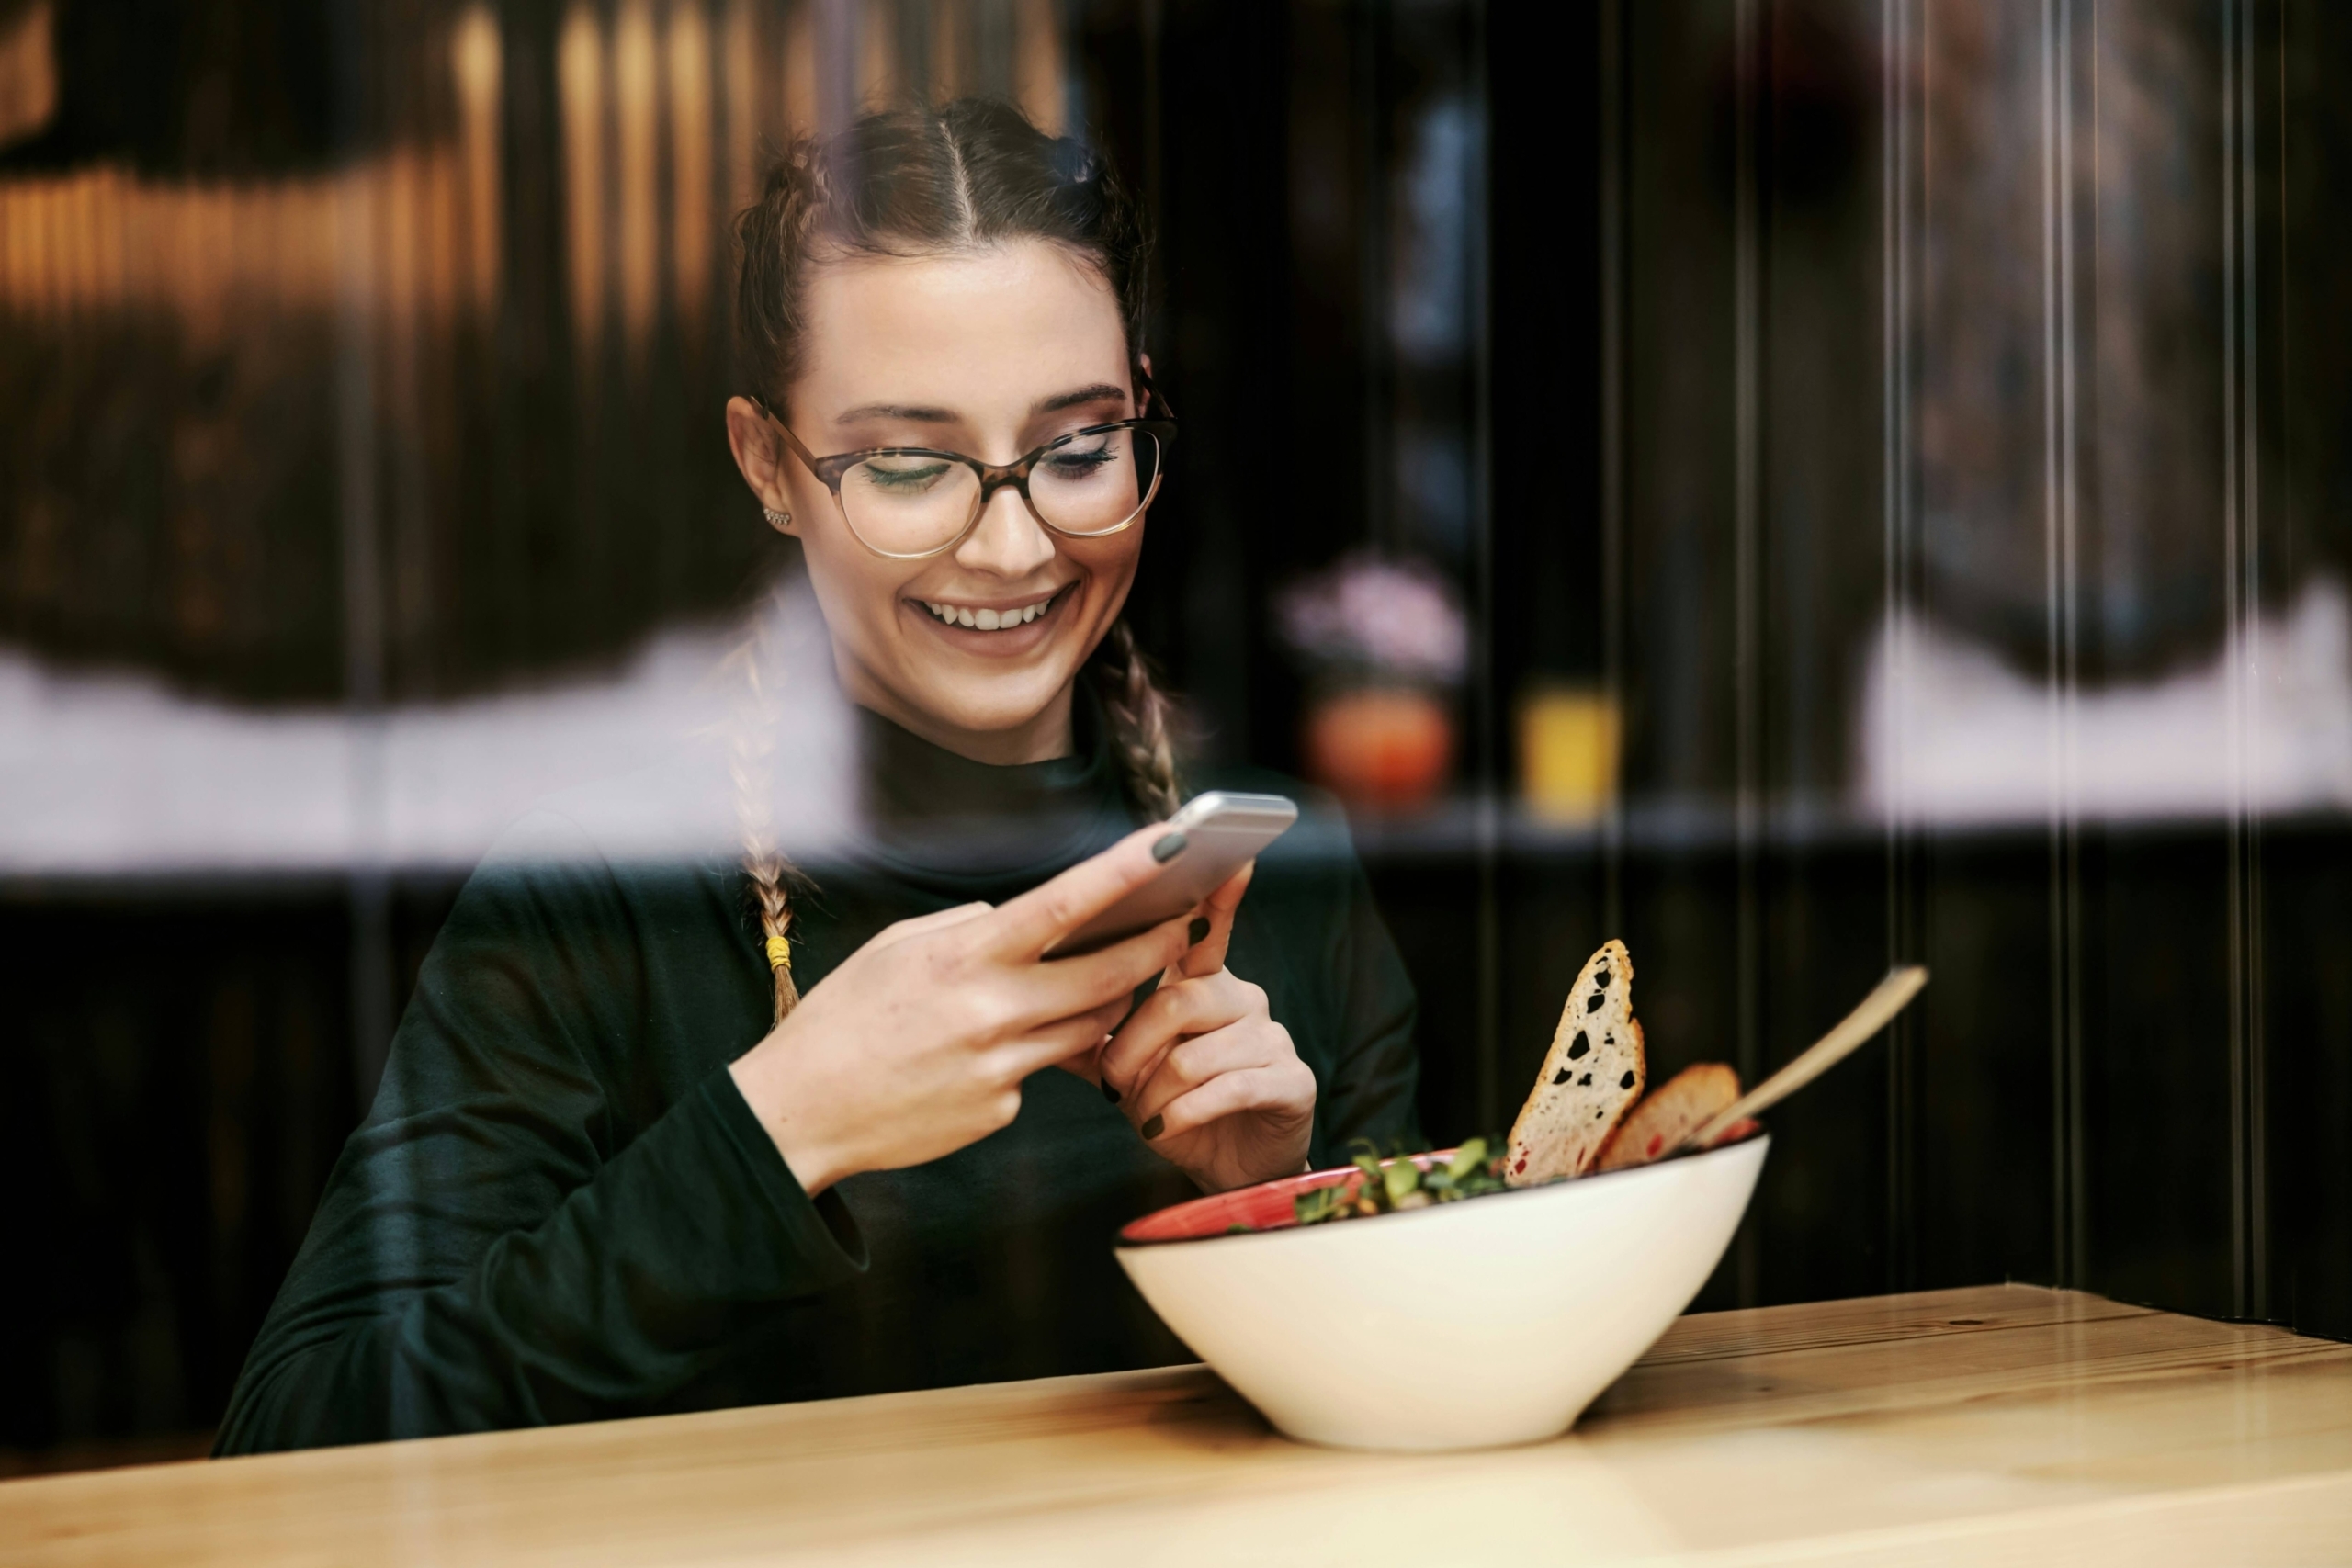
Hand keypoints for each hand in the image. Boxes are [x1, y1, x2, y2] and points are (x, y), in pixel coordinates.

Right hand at [728, 823, 1196, 1195]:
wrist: (801, 1111)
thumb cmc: (844, 1019)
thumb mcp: (895, 948)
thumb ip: (965, 928)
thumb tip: (1014, 919)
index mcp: (963, 957)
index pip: (1062, 904)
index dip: (1124, 871)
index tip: (1171, 843)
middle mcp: (990, 1011)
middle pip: (1106, 978)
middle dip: (1154, 949)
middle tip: (1184, 927)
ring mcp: (999, 1066)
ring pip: (1087, 1028)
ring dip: (1103, 1003)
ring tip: (1100, 983)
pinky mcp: (999, 1111)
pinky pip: (1039, 1071)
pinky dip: (1031, 1055)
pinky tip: (980, 1057)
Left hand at [1085, 864, 1317, 1191]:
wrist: (1229, 1172)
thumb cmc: (1178, 1109)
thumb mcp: (1130, 1072)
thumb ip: (1097, 1037)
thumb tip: (1041, 1010)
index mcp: (1204, 985)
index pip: (1207, 932)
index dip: (1218, 897)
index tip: (1229, 856)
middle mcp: (1243, 1000)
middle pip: (1177, 1001)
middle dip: (1131, 1049)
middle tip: (1113, 1085)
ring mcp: (1272, 1039)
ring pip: (1196, 1053)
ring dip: (1155, 1092)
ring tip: (1145, 1114)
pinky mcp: (1292, 1081)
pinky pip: (1229, 1087)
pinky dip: (1185, 1114)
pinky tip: (1168, 1129)